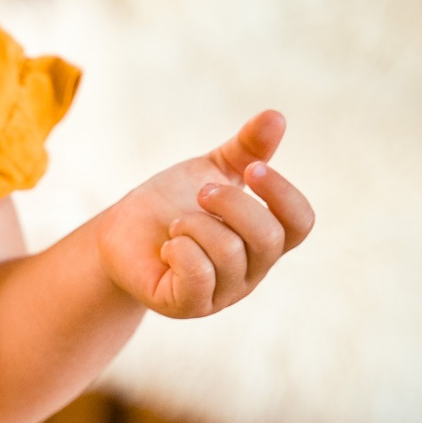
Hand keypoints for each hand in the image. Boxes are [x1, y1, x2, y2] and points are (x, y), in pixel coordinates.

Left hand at [96, 110, 313, 318]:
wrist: (121, 234)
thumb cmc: (172, 203)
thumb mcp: (210, 170)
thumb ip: (245, 149)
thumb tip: (276, 116)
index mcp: (264, 239)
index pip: (300, 222)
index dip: (282, 193)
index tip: (252, 168)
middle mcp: (251, 271)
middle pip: (269, 238)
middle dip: (231, 204)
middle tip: (200, 192)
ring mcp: (221, 293)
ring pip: (229, 254)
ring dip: (195, 225)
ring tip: (176, 224)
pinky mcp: (188, 305)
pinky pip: (198, 277)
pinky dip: (180, 250)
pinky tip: (168, 246)